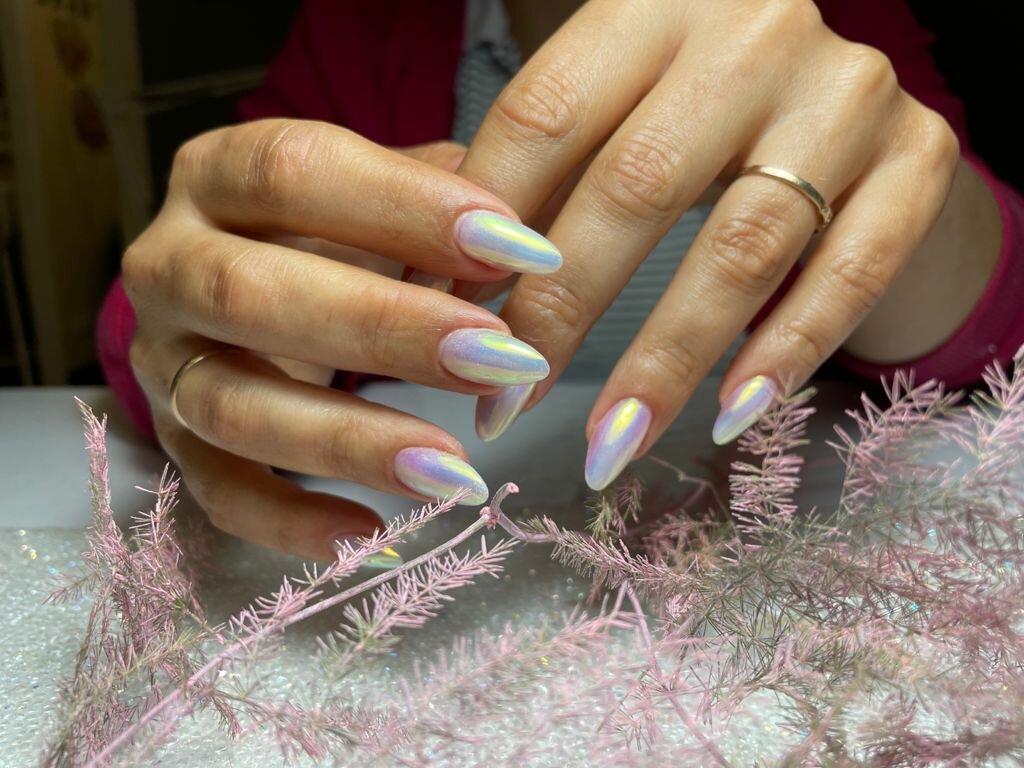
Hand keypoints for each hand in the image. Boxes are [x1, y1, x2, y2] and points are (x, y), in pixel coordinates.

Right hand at [123, 119, 561, 559]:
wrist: (250, 288)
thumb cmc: (334, 234)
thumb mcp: (382, 196)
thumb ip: (445, 205)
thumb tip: (533, 248)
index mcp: (218, 175)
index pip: (295, 171)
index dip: (405, 207)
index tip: (516, 248)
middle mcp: (169, 264)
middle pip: (251, 292)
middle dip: (383, 329)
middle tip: (501, 360)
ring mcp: (160, 360)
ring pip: (231, 405)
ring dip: (349, 441)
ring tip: (456, 473)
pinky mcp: (173, 441)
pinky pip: (217, 492)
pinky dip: (291, 522)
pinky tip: (375, 540)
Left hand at [457, 0, 961, 486]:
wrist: (839, 100)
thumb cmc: (693, 115)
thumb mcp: (613, 112)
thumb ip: (535, 181)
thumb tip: (431, 293)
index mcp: (652, 5)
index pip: (543, 118)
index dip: (482, 232)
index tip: (440, 328)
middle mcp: (754, 35)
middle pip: (635, 188)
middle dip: (558, 314)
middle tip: (502, 404)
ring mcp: (848, 94)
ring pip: (743, 245)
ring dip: (664, 362)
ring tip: (607, 444)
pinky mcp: (921, 158)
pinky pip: (849, 273)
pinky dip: (786, 352)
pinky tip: (728, 416)